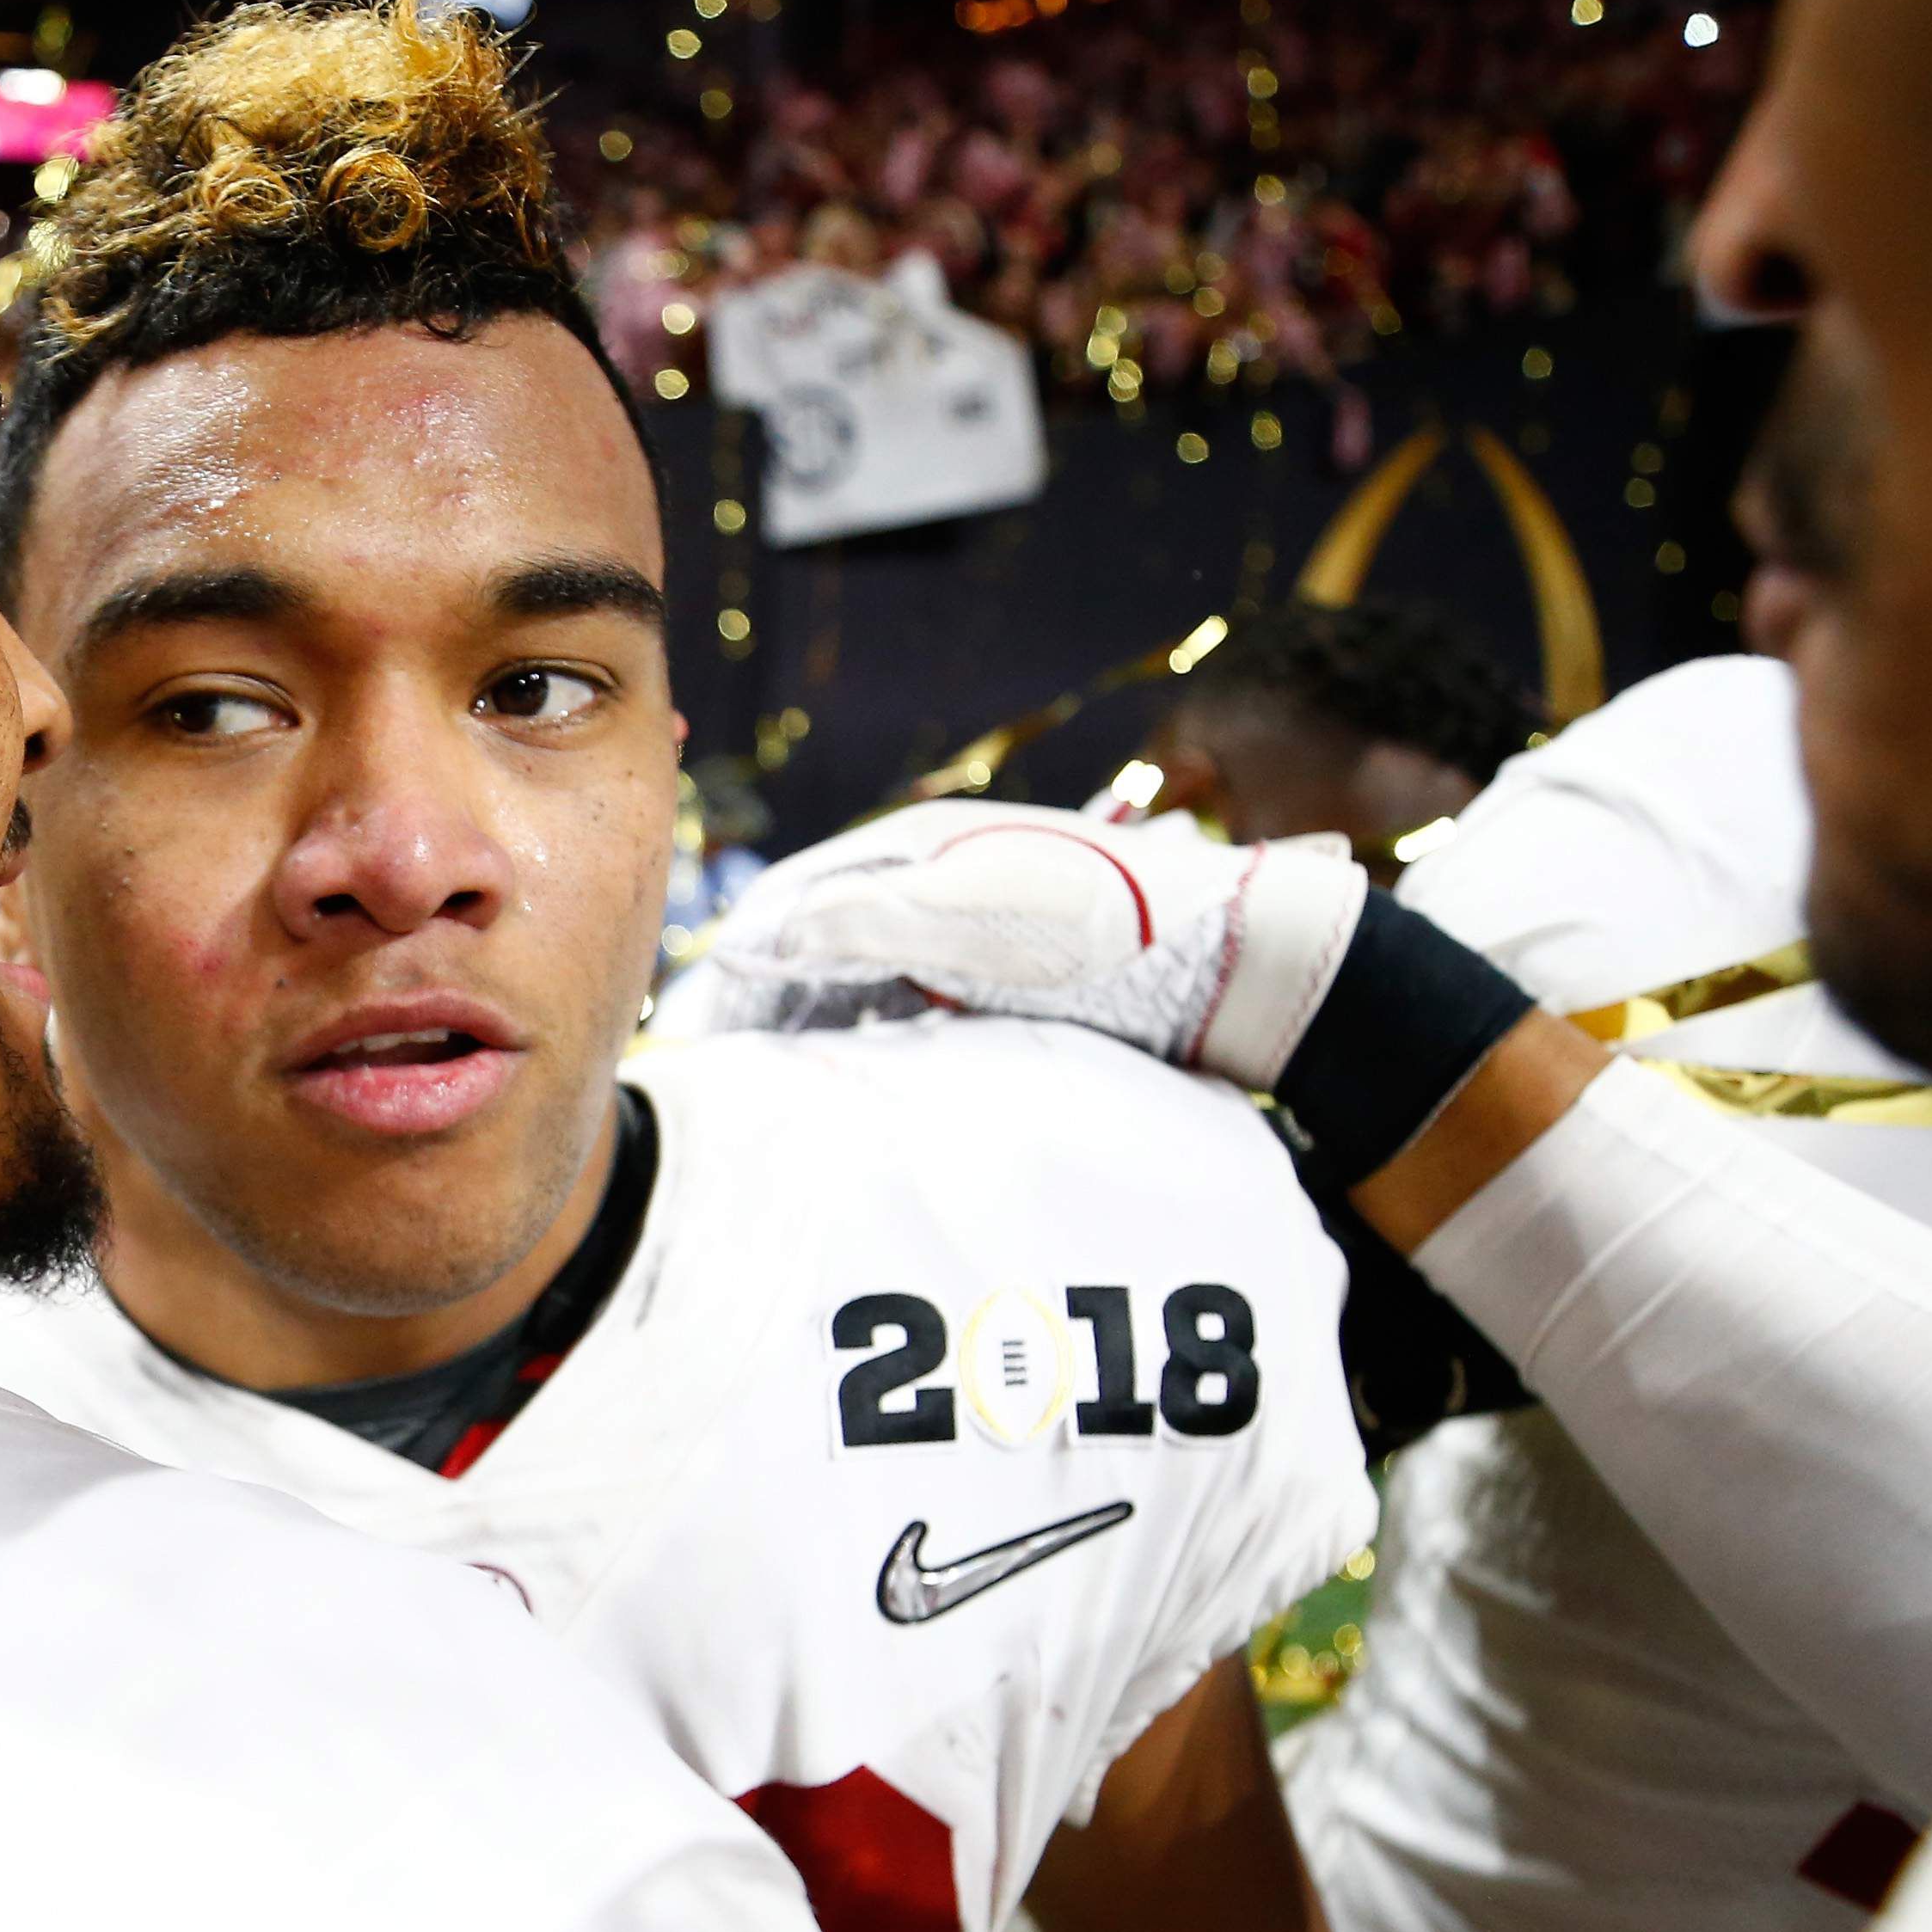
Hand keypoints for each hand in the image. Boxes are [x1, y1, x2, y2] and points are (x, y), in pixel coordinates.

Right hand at [653, 802, 1369, 1090]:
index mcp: (916, 843)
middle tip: (722, 1072)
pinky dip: (866, 1040)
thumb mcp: (967, 916)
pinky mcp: (1004, 980)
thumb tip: (746, 938)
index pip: (790, 897)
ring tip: (774, 1087)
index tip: (694, 1027)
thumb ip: (854, 920)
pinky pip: (907, 1008)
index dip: (735, 961)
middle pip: (818, 940)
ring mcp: (969, 929)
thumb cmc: (1107, 932)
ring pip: (859, 980)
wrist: (1237, 966)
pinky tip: (856, 1082)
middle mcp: (934, 879)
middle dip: (764, 1000)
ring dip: (811, 1026)